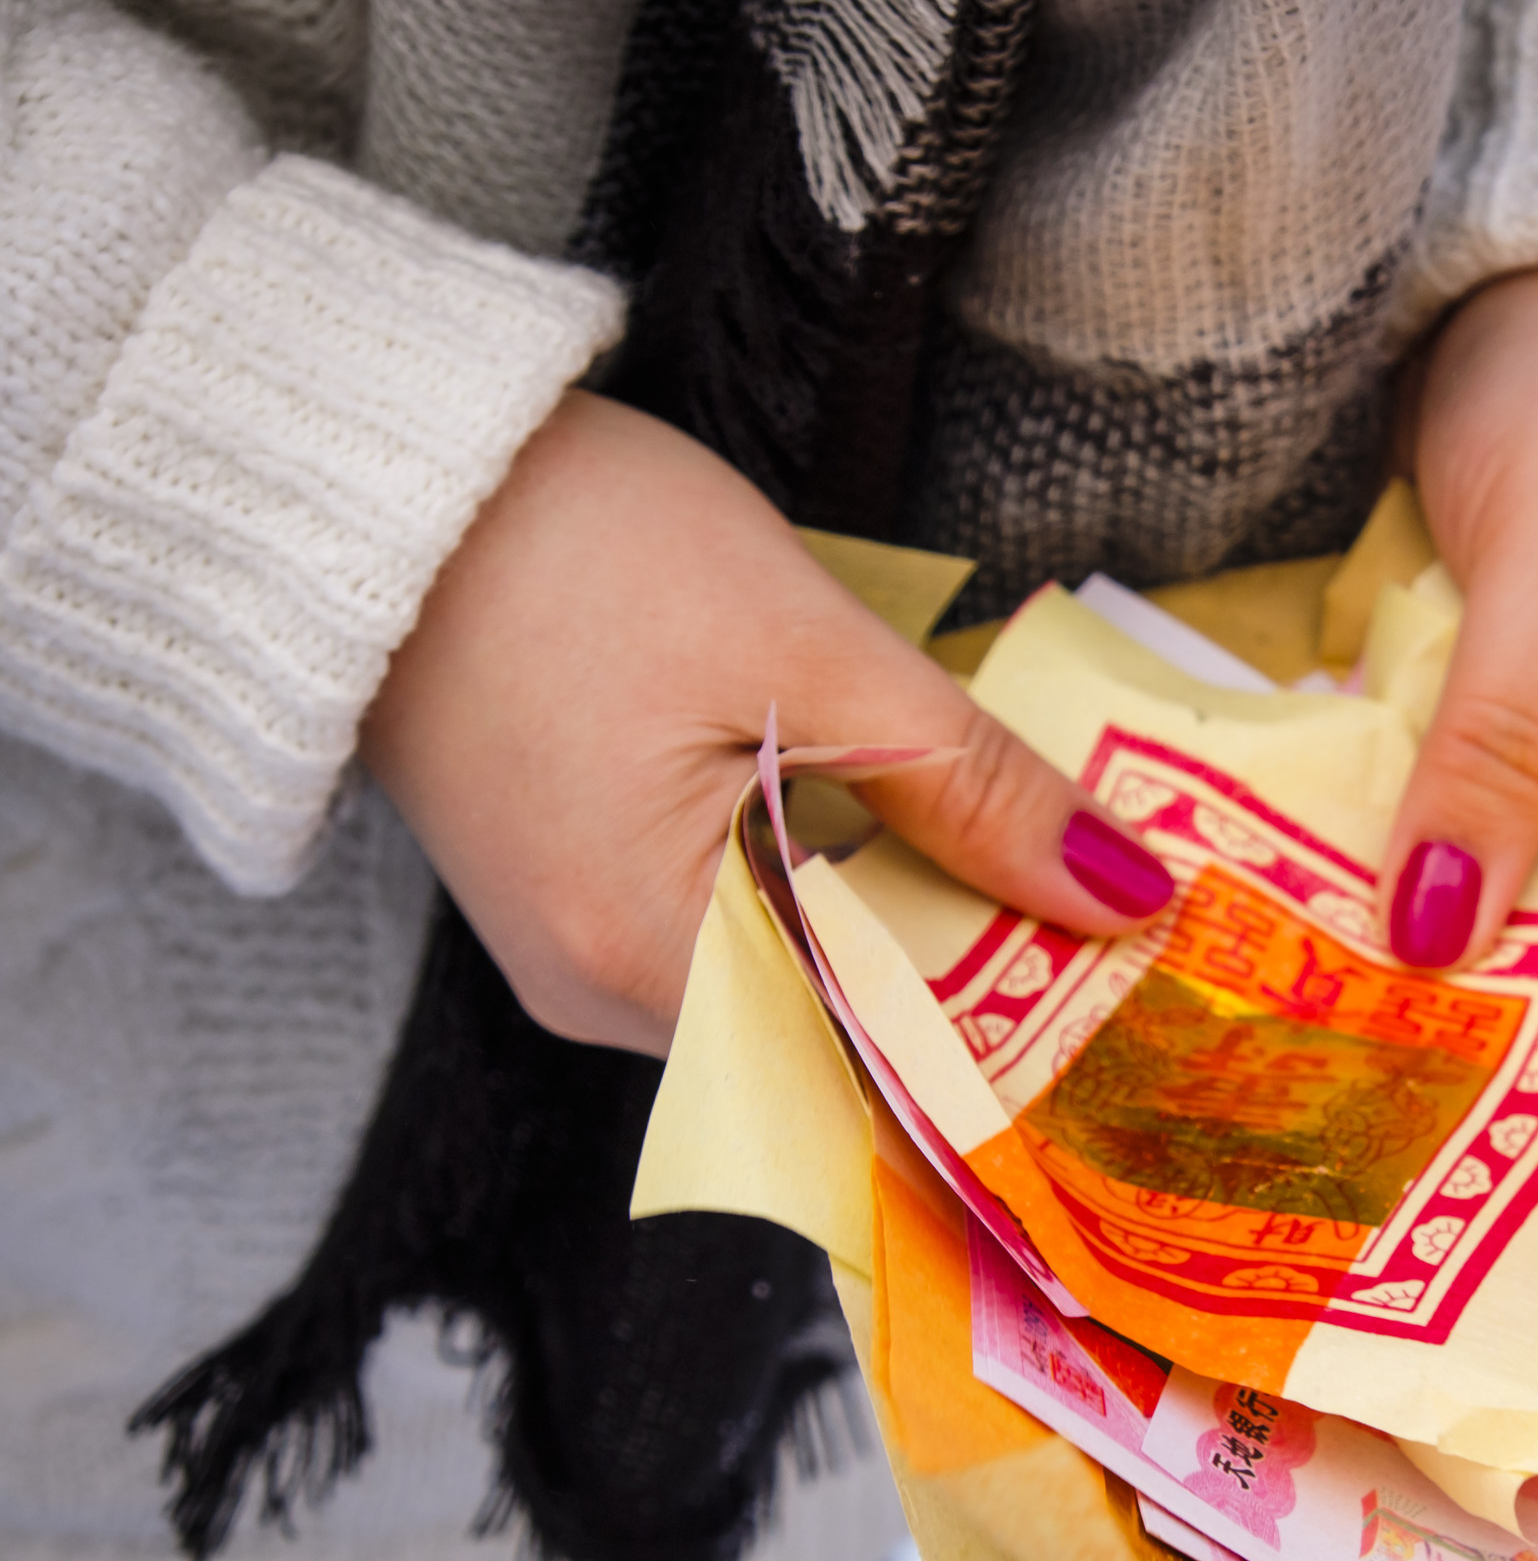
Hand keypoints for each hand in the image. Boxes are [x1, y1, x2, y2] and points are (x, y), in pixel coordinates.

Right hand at [360, 392, 1174, 1055]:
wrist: (383, 476)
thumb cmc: (576, 546)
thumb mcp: (811, 650)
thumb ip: (972, 789)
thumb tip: (1126, 895)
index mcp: (655, 956)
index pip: (874, 1083)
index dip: (1013, 1067)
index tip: (1132, 1037)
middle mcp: (602, 996)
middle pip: (840, 1045)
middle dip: (977, 1000)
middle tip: (1116, 947)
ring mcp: (576, 955)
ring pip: (792, 994)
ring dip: (907, 948)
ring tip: (1035, 887)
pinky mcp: (571, 899)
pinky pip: (732, 943)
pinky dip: (828, 909)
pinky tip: (908, 851)